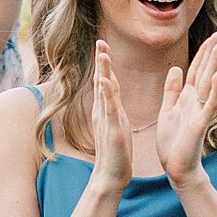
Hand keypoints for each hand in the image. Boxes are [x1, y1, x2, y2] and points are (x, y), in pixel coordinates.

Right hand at [89, 39, 133, 191]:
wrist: (111, 175)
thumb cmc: (116, 150)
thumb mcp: (116, 122)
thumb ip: (113, 105)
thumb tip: (111, 90)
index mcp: (107, 108)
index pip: (105, 81)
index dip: (104, 63)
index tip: (103, 44)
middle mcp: (103, 111)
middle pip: (101, 80)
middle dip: (101, 61)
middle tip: (100, 41)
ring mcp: (106, 119)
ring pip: (104, 91)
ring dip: (103, 71)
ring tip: (102, 54)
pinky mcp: (112, 130)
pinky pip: (109, 109)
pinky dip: (106, 94)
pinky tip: (105, 82)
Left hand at [157, 32, 216, 186]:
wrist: (176, 167)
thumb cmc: (173, 142)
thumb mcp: (167, 110)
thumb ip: (172, 90)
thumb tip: (176, 68)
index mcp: (186, 97)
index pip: (195, 70)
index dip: (202, 53)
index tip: (212, 36)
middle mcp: (195, 101)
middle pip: (203, 72)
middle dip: (211, 53)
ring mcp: (199, 111)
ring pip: (208, 83)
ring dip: (214, 65)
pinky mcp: (200, 124)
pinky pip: (208, 105)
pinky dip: (213, 90)